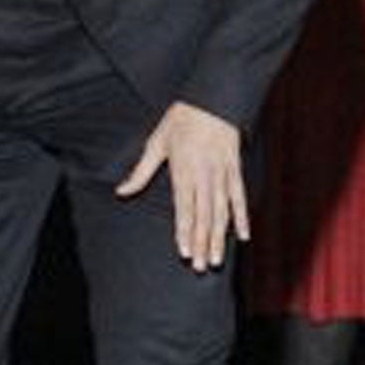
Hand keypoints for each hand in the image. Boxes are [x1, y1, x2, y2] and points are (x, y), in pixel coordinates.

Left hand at [116, 101, 247, 271]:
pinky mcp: (235, 168)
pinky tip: (243, 236)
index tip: (185, 252)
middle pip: (203, 215)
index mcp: (183, 169)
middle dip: (202, 242)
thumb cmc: (180, 120)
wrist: (212, 97)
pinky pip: (239, 196)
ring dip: (219, 237)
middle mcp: (204, 174)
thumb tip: (121, 191)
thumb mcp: (156, 143)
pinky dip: (242, 216)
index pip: (184, 207)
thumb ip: (140, 171)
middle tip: (202, 267)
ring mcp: (221, 172)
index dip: (185, 231)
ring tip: (217, 259)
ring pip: (221, 211)